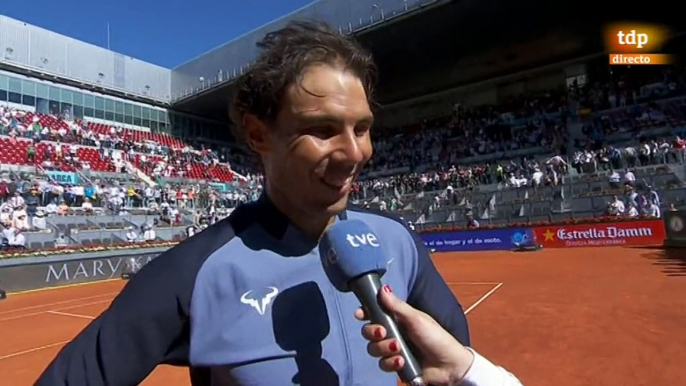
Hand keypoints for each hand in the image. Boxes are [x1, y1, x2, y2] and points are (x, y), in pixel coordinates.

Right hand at [354, 285, 474, 385]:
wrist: (449, 365)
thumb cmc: (436, 337)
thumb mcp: (416, 319)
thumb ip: (397, 306)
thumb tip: (382, 288)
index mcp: (396, 318)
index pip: (374, 313)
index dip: (364, 313)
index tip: (360, 314)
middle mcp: (392, 333)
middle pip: (368, 332)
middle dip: (373, 332)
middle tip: (383, 332)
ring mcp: (392, 350)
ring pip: (374, 349)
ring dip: (384, 349)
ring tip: (399, 349)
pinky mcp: (395, 365)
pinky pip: (383, 364)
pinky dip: (391, 363)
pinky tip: (402, 361)